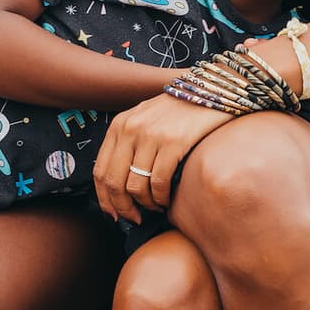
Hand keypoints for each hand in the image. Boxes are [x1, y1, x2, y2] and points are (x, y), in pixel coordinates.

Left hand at [92, 94, 232, 223]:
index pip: (99, 171)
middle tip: (135, 219)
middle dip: (123, 208)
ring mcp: (151, 135)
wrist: (210, 90)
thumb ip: (129, 143)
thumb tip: (119, 184)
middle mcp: (130, 129)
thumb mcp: (145, 119)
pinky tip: (168, 200)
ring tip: (156, 207)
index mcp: (118, 126)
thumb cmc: (178, 111)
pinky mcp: (174, 142)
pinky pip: (160, 182)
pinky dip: (162, 198)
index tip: (113, 214)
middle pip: (114, 182)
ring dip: (146, 205)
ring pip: (136, 186)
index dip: (104, 199)